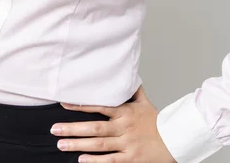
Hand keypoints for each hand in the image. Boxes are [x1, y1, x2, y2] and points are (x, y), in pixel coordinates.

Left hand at [51, 85, 177, 161]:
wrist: (175, 140)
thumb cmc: (157, 122)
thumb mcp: (145, 103)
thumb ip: (134, 90)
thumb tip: (128, 76)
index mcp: (124, 112)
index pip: (99, 106)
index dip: (81, 105)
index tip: (64, 104)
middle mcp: (123, 127)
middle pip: (94, 128)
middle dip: (72, 129)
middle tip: (54, 129)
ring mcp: (126, 143)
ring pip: (98, 144)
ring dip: (78, 144)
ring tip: (61, 144)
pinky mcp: (130, 158)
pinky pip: (109, 160)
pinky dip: (95, 161)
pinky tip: (81, 159)